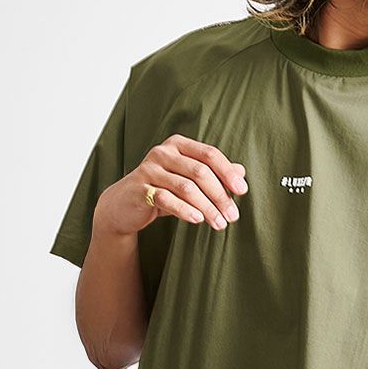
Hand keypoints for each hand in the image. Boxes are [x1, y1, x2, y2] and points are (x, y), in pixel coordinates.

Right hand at [95, 133, 247, 235]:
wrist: (125, 205)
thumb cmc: (163, 189)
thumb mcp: (189, 179)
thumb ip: (213, 173)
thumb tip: (241, 172)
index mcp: (178, 144)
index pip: (209, 154)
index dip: (228, 172)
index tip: (242, 191)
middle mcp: (163, 152)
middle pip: (200, 172)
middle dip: (220, 196)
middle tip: (233, 216)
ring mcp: (149, 169)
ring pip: (186, 187)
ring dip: (207, 207)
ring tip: (219, 224)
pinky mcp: (140, 189)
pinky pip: (166, 199)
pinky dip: (185, 210)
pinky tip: (198, 220)